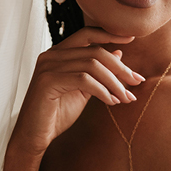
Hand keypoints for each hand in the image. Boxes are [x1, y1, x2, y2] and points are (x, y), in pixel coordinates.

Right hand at [9, 28, 143, 158]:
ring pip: (92, 65)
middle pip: (94, 51)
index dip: (110, 34)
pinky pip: (84, 80)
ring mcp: (47, 67)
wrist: (34, 136)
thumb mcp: (82, 90)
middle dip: (120, 68)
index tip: (132, 38)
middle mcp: (51, 56)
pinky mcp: (48, 81)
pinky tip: (111, 102)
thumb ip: (97, 72)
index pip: (87, 34)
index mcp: (58, 54)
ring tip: (125, 97)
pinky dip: (102, 90)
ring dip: (114, 82)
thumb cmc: (56, 114)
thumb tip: (118, 53)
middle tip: (136, 82)